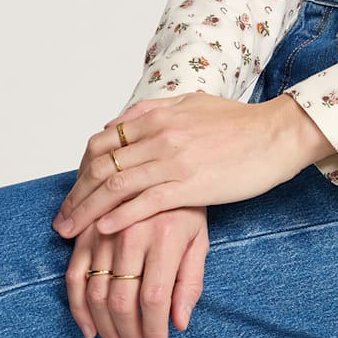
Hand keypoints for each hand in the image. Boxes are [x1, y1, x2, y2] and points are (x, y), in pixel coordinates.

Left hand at [52, 92, 334, 237]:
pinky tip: (103, 232)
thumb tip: (120, 122)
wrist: (276, 135)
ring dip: (87, 211)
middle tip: (61, 221)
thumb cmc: (239, 122)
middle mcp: (160, 136)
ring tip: (69, 233)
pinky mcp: (190, 185)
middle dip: (75, 196)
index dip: (81, 170)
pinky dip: (119, 217)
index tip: (74, 191)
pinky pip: (145, 203)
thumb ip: (154, 110)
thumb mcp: (192, 104)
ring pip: (115, 187)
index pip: (103, 143)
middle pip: (101, 167)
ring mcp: (174, 161)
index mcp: (158, 116)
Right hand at [64, 206, 207, 337]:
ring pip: (96, 295)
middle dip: (130, 334)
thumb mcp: (199, 240)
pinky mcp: (85, 232)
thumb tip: (179, 323)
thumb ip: (190, 282)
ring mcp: (104, 232)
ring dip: (106, 329)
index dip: (154, 329)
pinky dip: (78, 309)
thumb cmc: (183, 207)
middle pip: (122, 301)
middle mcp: (131, 233)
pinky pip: (74, 277)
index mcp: (165, 235)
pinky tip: (90, 329)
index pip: (154, 297)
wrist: (157, 168)